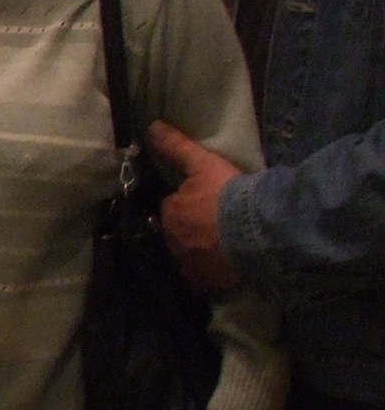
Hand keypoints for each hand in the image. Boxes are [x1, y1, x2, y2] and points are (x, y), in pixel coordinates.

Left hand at [148, 121, 242, 295]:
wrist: (258, 230)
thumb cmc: (229, 193)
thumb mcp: (203, 164)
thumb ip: (177, 147)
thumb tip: (151, 127)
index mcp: (170, 213)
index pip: (173, 207)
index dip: (188, 203)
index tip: (206, 201)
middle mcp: (172, 241)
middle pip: (178, 232)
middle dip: (191, 228)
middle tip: (216, 223)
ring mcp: (186, 264)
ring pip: (188, 255)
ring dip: (199, 250)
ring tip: (223, 244)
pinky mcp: (203, 282)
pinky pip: (200, 279)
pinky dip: (207, 273)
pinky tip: (223, 266)